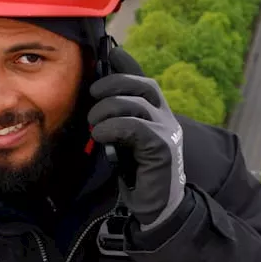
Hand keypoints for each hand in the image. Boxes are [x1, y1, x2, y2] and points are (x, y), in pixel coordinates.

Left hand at [88, 48, 187, 231]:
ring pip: (136, 103)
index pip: (144, 79)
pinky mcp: (163, 148)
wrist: (155, 208)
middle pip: (142, 85)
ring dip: (108, 108)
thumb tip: (94, 97)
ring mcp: (168, 132)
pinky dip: (114, 126)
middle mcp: (166, 118)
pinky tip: (102, 135)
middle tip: (92, 94)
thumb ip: (115, 120)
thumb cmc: (135, 175)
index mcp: (157, 114)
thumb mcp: (121, 141)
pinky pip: (136, 126)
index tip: (108, 53)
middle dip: (113, 83)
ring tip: (94, 122)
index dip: (126, 64)